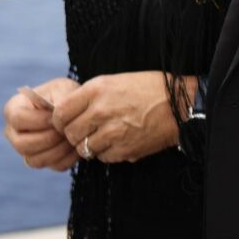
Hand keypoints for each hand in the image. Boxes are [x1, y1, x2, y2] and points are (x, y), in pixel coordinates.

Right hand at [4, 77, 81, 169]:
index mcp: (13, 109)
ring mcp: (25, 150)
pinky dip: (66, 158)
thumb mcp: (62, 88)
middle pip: (22, 145)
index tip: (56, 117)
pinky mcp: (40, 161)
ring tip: (72, 138)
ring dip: (58, 150)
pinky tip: (76, 146)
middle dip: (48, 138)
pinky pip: (51, 166)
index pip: (17, 119)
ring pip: (35, 160)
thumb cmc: (64, 94)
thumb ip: (59, 100)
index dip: (39, 120)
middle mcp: (13, 132)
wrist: (74, 107)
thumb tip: (56, 116)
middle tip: (66, 131)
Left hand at [53, 72, 181, 164]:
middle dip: (74, 135)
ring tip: (103, 136)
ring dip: (90, 145)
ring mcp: (112, 132)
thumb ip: (90, 96)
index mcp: (97, 89)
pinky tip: (117, 141)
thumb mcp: (115, 81)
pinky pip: (102, 158)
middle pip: (70, 133)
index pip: (60, 112)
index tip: (65, 122)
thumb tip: (67, 113)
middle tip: (85, 131)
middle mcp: (101, 111)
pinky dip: (106, 153)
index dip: (59, 120)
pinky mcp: (123, 150)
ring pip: (84, 148)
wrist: (179, 104)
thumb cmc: (147, 89)